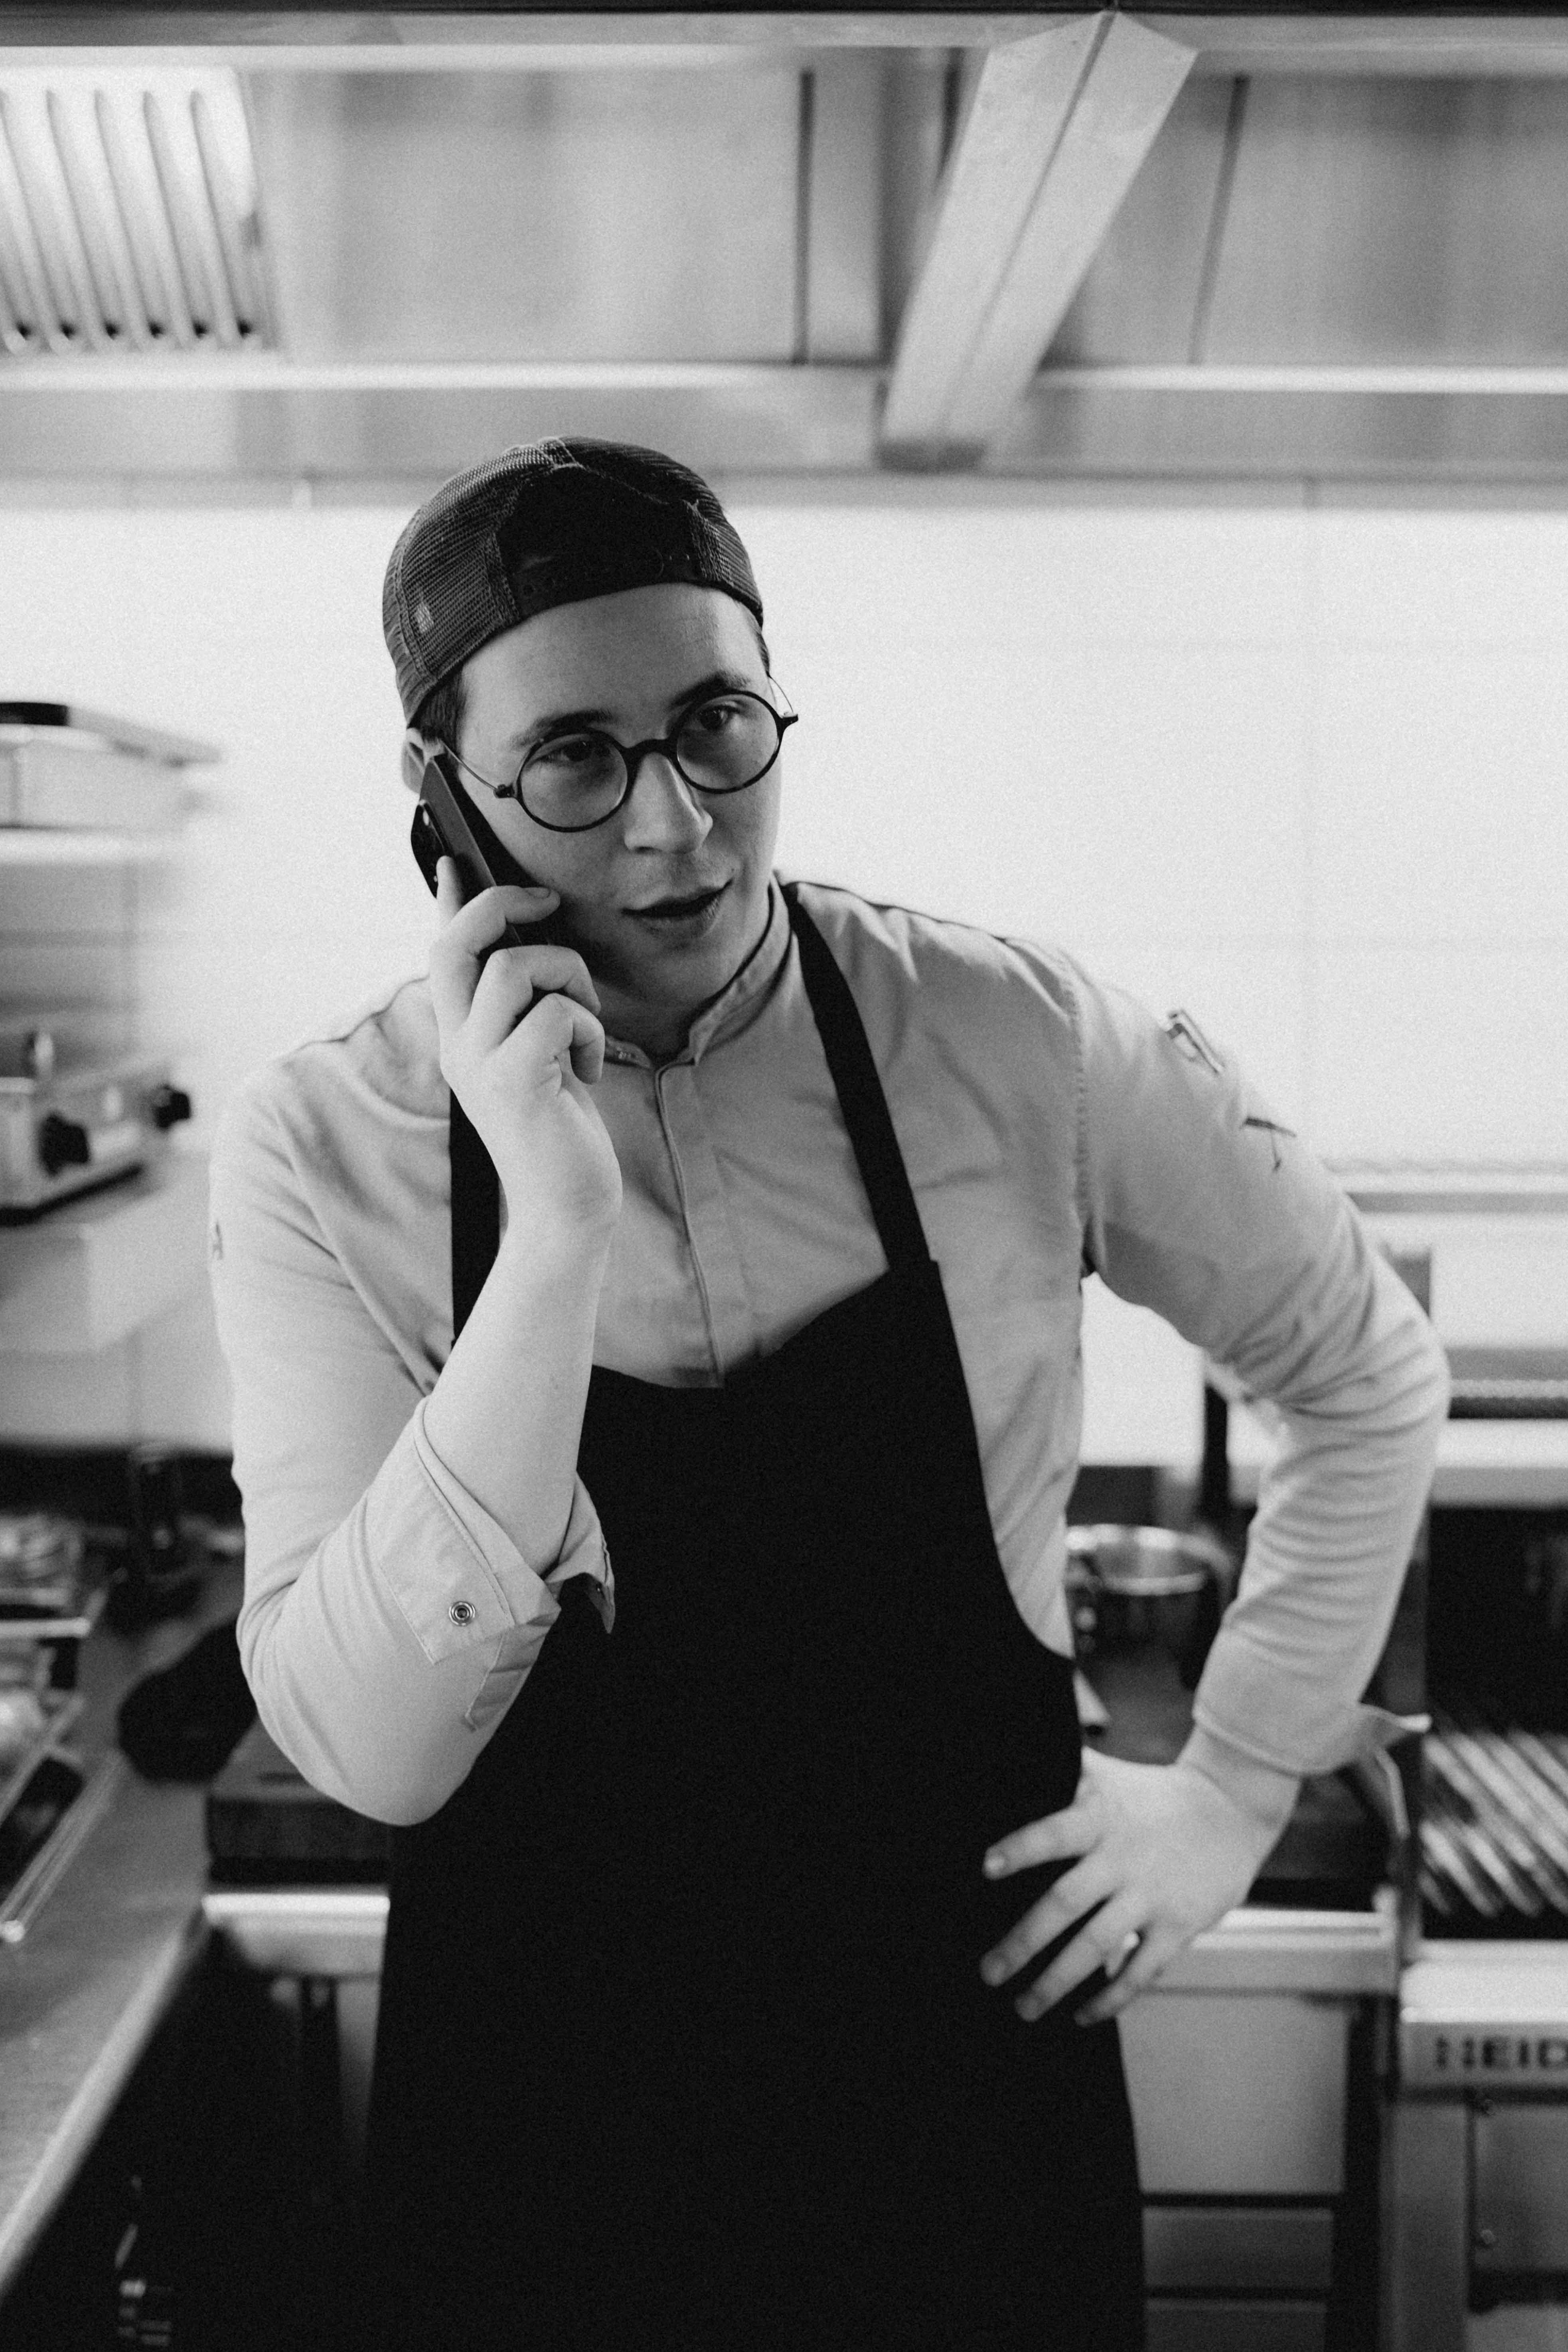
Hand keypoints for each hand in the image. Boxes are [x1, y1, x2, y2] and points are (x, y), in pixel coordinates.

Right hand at [428, 863, 621, 1246]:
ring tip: (585, 1022)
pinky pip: (557, 1013)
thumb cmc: (561, 1130)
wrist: (566, 1208)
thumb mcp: (541, 1057)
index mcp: (462, 1035)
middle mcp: (458, 1044)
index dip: (450, 902)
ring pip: (515, 967)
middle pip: (457, 943)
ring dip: (569, 979)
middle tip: (545, 904)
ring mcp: (479, 1062)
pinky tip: (589, 1067)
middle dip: (503, 905)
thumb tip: (534, 953)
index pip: (443, 952)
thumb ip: (528, 1008)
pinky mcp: (513, 1081)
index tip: (454, 861)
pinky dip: (588, 1029)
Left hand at [978, 1750, 1280, 2025]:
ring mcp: (1151, 1896)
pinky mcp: (1179, 1927)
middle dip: (1023, 1941)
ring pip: (1097, 1947)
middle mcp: (1122, 1859)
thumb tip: (1001, 1750)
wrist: (1230, 1810)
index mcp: (1101, 1819)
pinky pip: (1141, 1972)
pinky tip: (1080, 2016)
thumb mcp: (1107, 1775)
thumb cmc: (1150, 1795)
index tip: (985, 1867)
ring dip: (1056, 1982)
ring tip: (1023, 2009)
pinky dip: (1110, 1998)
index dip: (1021, 1848)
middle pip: (1066, 1902)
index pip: (1054, 1832)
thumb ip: (1062, 1769)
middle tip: (987, 1973)